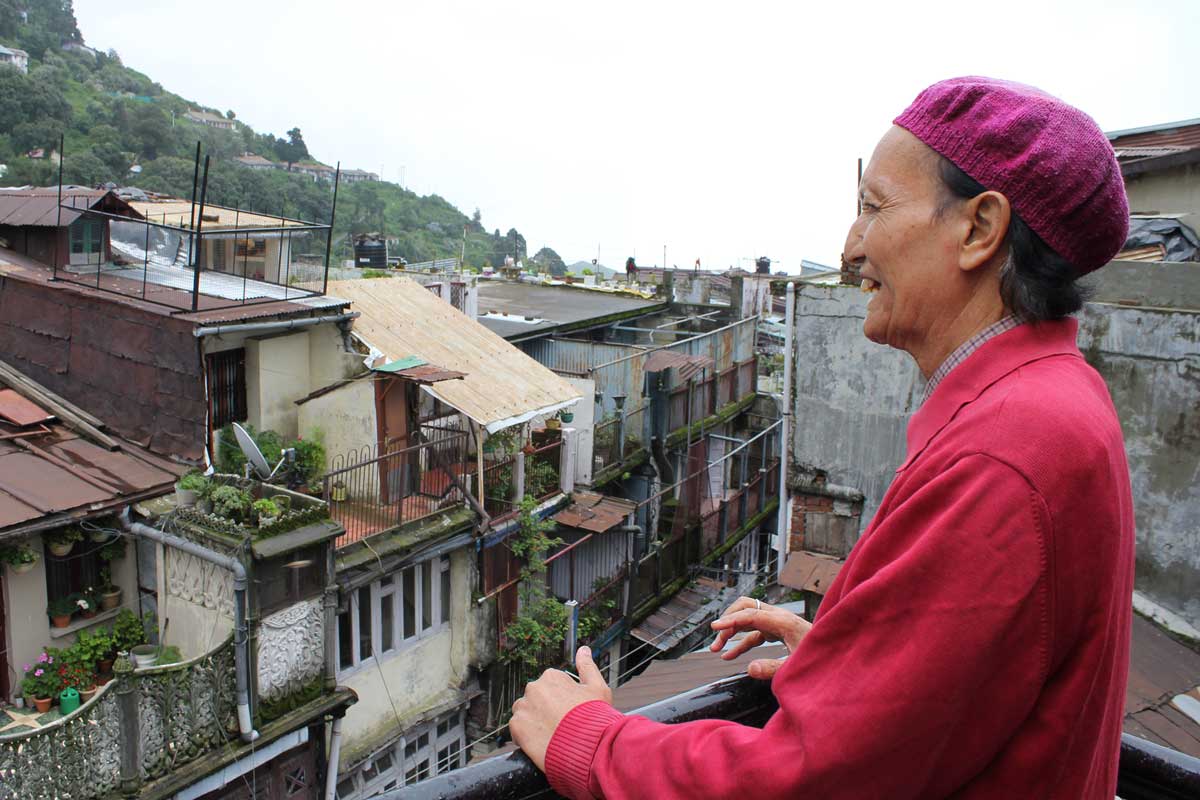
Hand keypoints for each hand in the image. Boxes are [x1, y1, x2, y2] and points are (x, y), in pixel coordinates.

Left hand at [511, 646, 612, 771]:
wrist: (587, 746)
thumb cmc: (594, 716)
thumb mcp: (597, 688)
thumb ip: (587, 666)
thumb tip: (583, 649)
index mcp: (551, 676)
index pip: (550, 687)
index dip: (561, 702)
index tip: (568, 713)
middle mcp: (533, 687)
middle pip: (535, 699)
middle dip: (544, 710)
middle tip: (559, 726)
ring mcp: (523, 706)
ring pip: (524, 713)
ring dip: (533, 722)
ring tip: (551, 735)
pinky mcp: (516, 726)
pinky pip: (517, 730)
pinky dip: (526, 736)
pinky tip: (542, 743)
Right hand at [709, 596, 812, 679]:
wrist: (836, 654)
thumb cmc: (821, 659)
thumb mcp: (797, 666)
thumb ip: (773, 668)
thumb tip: (749, 669)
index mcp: (783, 621)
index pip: (751, 614)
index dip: (731, 620)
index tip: (714, 627)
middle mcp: (778, 617)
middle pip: (746, 607)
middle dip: (728, 621)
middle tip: (716, 639)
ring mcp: (777, 623)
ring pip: (747, 619)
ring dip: (731, 631)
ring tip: (715, 649)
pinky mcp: (776, 632)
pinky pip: (753, 634)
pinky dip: (740, 642)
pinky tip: (729, 656)